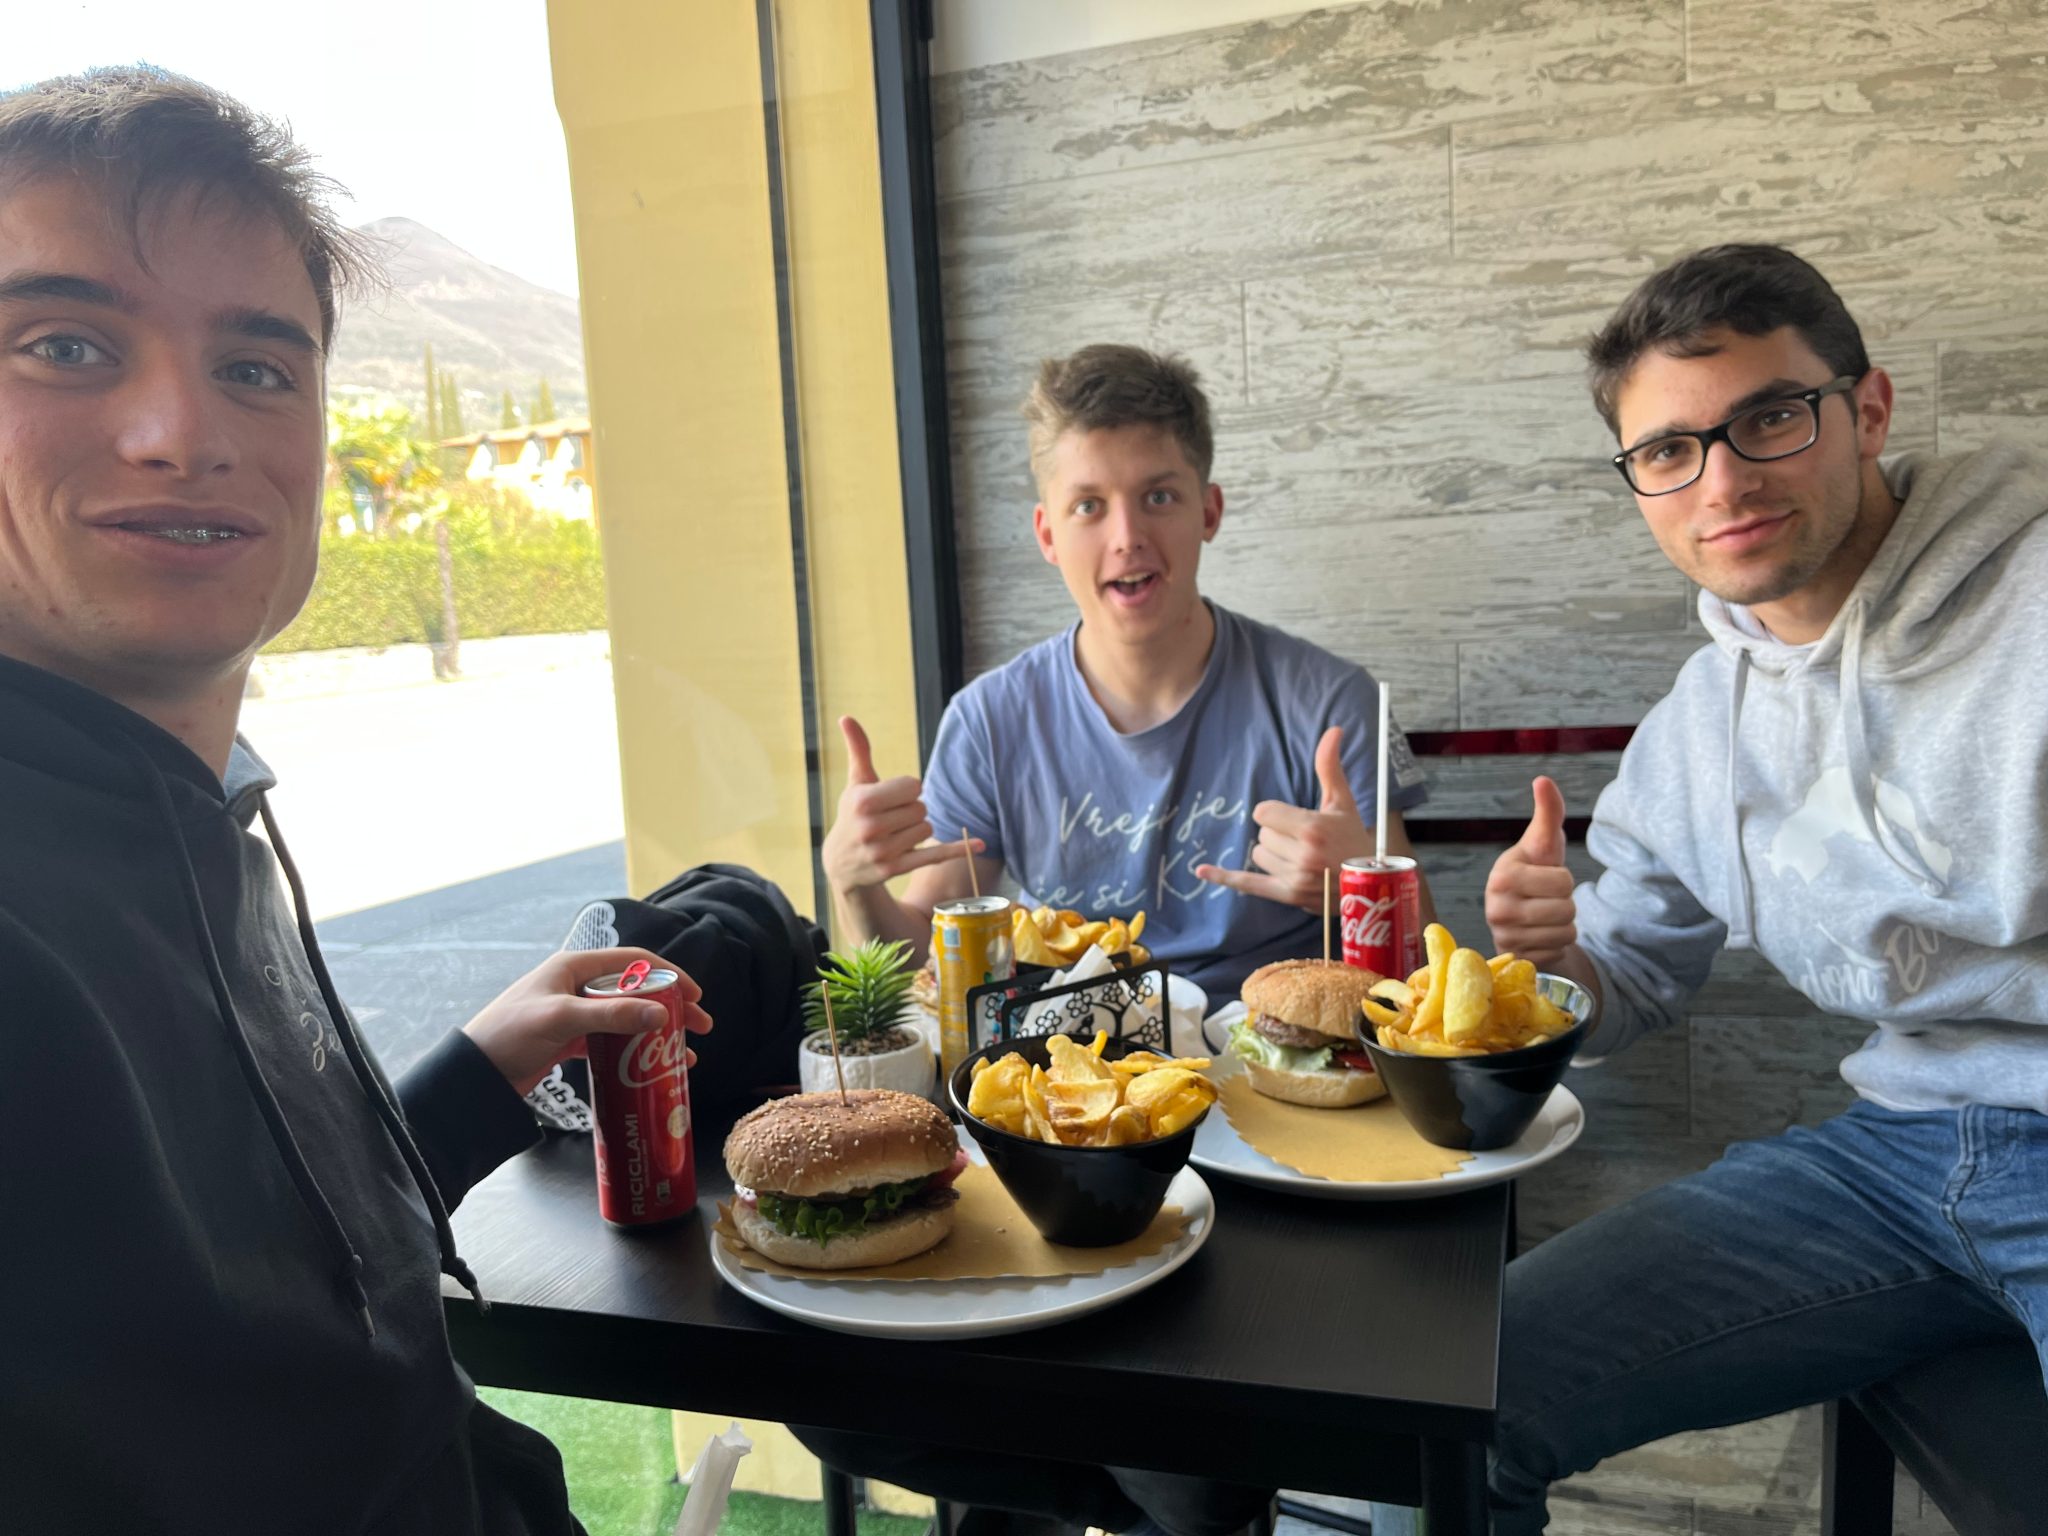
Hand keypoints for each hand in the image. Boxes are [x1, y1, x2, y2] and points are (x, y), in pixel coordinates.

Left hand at [464, 947, 712, 1097]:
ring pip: (627, 1018)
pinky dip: (635, 1052)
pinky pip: (612, 1041)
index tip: (696, 994)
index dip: (669, 974)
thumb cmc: (510, 1034)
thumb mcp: (561, 1020)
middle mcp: (577, 986)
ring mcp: (574, 1014)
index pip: (634, 961)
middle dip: (671, 1007)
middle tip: (701, 1026)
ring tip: (686, 1053)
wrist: (473, 1075)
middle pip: (636, 990)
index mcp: (574, 966)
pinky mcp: (570, 1041)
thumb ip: (611, 1015)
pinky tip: (652, 1069)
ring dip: (657, 1033)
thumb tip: (662, 1015)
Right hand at [820, 715, 982, 894]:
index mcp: (862, 801)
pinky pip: (934, 855)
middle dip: (912, 810)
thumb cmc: (853, 814)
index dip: (907, 790)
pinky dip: (957, 849)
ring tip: (895, 834)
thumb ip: (858, 749)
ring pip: (928, 829)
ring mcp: (883, 851)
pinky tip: (982, 843)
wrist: (840, 863)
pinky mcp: (895, 869)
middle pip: (921, 808)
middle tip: (892, 819)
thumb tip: (846, 716)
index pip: (913, 786)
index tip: (891, 798)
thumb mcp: (856, 782)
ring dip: (917, 829)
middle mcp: (870, 827)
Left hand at [1193, 726, 1368, 911]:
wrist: (1369, 886)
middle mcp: (1302, 855)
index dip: (1276, 813)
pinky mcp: (1286, 895)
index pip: (1263, 813)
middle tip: (1306, 842)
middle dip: (1280, 834)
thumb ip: (1329, 766)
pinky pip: (1247, 884)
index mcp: (1312, 828)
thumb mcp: (1342, 801)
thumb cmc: (1353, 839)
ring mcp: (1294, 878)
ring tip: (1302, 858)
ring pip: (1258, 855)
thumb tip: (1333, 729)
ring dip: (1274, 854)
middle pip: (1262, 834)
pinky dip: (1223, 877)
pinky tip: (1200, 870)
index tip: (1294, 819)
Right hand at [1484, 776, 1576, 965]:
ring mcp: (1504, 936)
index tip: (1544, 879)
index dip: (1563, 880)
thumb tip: (1543, 779)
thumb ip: (1548, 813)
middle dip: (1565, 904)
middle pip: (1566, 910)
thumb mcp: (1543, 844)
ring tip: (1543, 917)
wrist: (1521, 916)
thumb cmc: (1535, 872)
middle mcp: (1497, 907)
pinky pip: (1558, 952)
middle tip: (1545, 900)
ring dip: (1562, 925)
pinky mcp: (1515, 958)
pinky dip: (1555, 945)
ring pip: (1565, 933)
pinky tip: (1539, 935)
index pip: (1563, 882)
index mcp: (1503, 875)